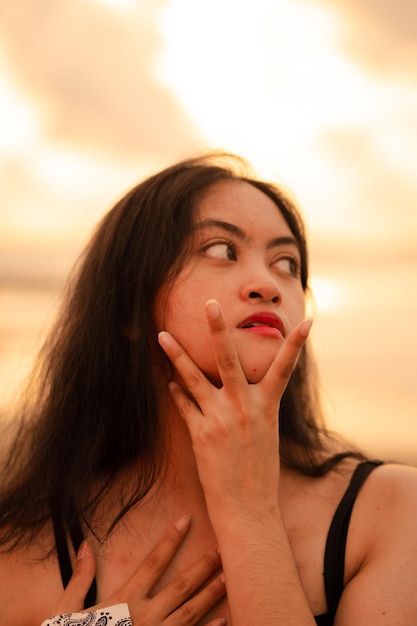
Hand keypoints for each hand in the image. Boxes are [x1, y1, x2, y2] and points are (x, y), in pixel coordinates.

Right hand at [51, 515, 225, 625]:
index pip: (154, 562)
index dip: (171, 540)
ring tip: (229, 577)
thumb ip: (80, 578)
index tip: (187, 520)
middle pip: (182, 586)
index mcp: (124, 601)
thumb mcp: (67, 609)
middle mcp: (145, 617)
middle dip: (204, 565)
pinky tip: (224, 619)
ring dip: (211, 594)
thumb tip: (85, 546)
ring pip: (190, 612)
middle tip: (225, 548)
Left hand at [158, 299, 311, 515]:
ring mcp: (220, 419)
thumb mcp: (266, 434)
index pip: (285, 369)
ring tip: (162, 335)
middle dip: (218, 329)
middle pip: (229, 359)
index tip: (307, 321)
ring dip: (176, 355)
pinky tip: (169, 383)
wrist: (247, 508)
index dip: (297, 345)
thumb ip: (255, 407)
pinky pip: (185, 405)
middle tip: (210, 304)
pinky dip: (177, 393)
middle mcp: (244, 408)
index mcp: (267, 408)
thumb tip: (242, 387)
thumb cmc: (259, 472)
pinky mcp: (201, 433)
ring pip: (193, 378)